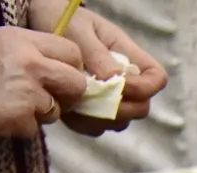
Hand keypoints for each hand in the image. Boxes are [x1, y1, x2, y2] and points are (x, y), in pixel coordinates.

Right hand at [0, 27, 87, 138]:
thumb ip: (29, 53)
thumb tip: (58, 69)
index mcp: (23, 40)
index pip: (72, 52)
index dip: (72, 68)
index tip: (63, 78)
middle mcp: (30, 63)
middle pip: (76, 83)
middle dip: (68, 95)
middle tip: (52, 99)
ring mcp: (26, 92)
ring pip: (56, 110)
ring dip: (39, 114)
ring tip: (8, 105)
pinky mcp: (18, 118)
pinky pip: (33, 130)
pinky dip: (18, 128)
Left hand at [30, 0, 167, 135]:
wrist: (39, 23)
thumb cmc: (63, 20)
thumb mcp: (80, 32)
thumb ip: (98, 56)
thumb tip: (115, 80)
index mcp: (129, 56)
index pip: (156, 79)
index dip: (145, 88)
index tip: (121, 84)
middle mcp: (124, 80)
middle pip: (141, 107)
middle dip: (122, 109)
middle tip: (95, 98)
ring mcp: (108, 97)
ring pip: (120, 122)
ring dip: (102, 118)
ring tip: (78, 102)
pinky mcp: (89, 109)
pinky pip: (96, 127)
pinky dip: (84, 123)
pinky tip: (68, 108)